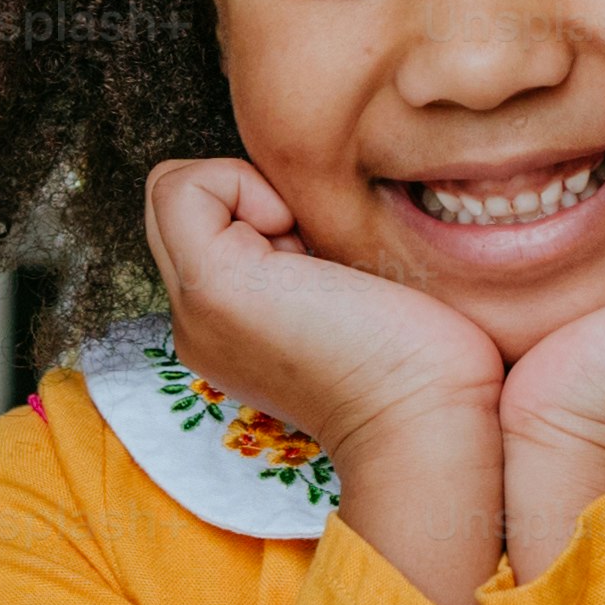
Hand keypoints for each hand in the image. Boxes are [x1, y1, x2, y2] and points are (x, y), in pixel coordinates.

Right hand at [148, 158, 507, 604]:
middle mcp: (197, 321)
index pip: (203, 218)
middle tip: (315, 242)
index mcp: (229, 326)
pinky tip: (301, 241)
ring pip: (176, 191)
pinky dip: (240, 187)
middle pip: (180, 201)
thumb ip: (305, 257)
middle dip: (247, 194)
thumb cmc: (423, 359)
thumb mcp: (349, 292)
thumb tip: (303, 198)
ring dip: (250, 193)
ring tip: (311, 253)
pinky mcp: (211, 288)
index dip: (258, 204)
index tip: (323, 252)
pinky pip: (181, 189)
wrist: (427, 418)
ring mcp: (195, 309)